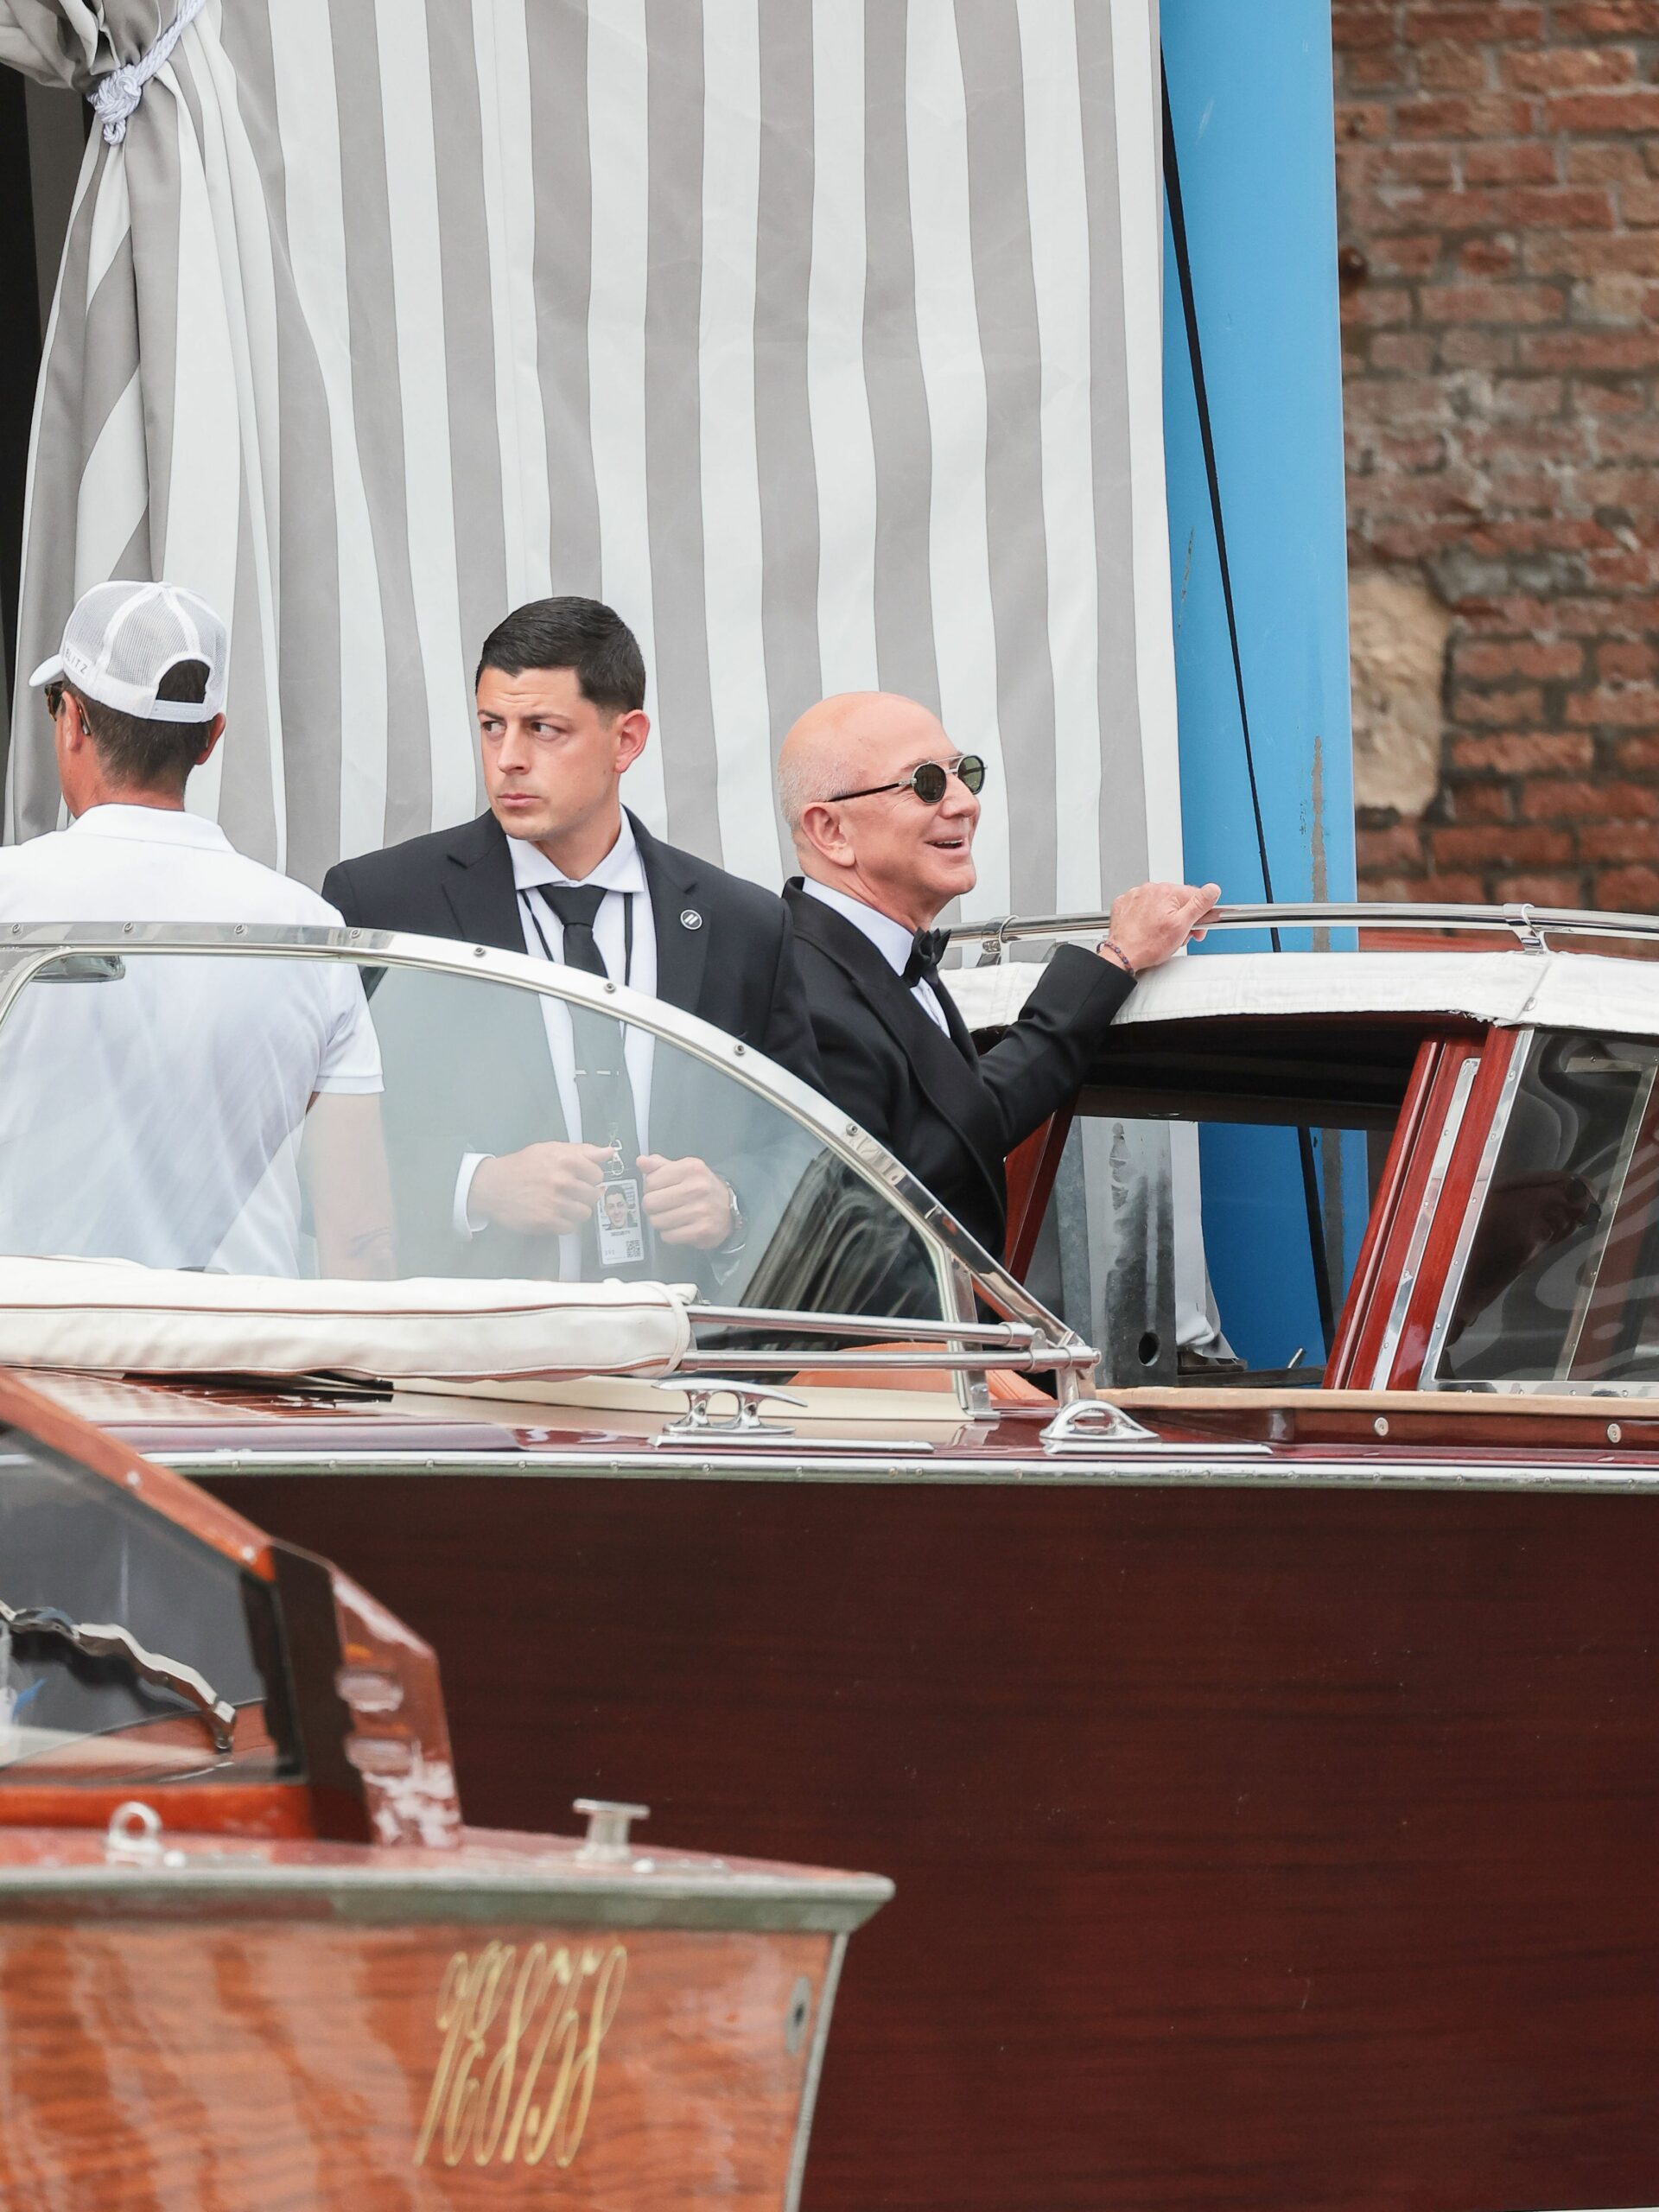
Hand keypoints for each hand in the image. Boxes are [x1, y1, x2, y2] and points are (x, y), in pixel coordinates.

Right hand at [470, 1141, 610, 1234]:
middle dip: (584, 1194)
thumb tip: (608, 1152)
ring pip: (585, 1213)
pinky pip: (570, 1227)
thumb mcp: (550, 1149)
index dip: (591, 1177)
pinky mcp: (547, 1222)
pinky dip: (564, 1223)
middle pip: (594, 1195)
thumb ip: (583, 1151)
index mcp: (566, 1161)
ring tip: (562, 1203)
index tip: (583, 1178)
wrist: (492, 1186)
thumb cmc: (521, 1166)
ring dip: (576, 1210)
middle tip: (571, 1192)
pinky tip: (554, 1213)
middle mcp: (562, 1182)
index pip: (598, 1174)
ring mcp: (555, 1203)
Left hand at [637, 1153, 734, 1249]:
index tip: (658, 1190)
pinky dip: (669, 1234)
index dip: (649, 1188)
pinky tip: (678, 1227)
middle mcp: (697, 1188)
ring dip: (660, 1221)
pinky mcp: (701, 1231)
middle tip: (661, 1206)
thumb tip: (641, 1161)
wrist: (730, 1207)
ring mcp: (700, 1211)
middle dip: (652, 1207)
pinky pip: (668, 1236)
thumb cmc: (701, 1187)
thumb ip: (660, 1166)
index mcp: (690, 1168)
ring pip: (657, 1221)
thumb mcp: (684, 1170)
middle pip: (651, 1202)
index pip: (651, 1181)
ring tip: (671, 1217)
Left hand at [1100, 880, 1220, 973]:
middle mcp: (1150, 889)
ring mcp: (1136, 895)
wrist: (1122, 955)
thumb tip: (1213, 889)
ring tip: (1161, 934)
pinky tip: (1148, 929)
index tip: (1198, 926)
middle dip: (1183, 918)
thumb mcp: (1181, 926)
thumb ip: (1199, 905)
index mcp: (1166, 892)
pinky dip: (1148, 916)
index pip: (1195, 895)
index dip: (1200, 914)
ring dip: (1166, 917)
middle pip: (1178, 900)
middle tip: (1179, 935)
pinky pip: (1144, 906)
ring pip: (1161, 904)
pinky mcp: (1126, 903)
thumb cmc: (1148, 945)